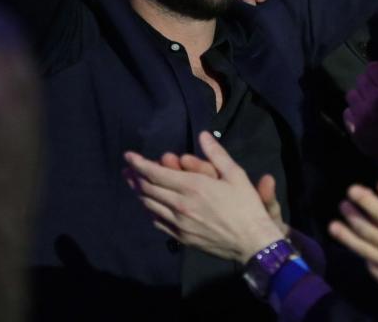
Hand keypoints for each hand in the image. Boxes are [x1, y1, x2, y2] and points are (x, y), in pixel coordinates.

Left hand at [124, 131, 284, 261]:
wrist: (251, 242)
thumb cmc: (246, 206)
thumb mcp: (235, 175)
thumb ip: (216, 154)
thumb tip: (203, 135)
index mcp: (192, 186)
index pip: (155, 173)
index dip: (139, 163)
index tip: (128, 156)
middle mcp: (180, 205)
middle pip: (148, 189)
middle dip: (134, 176)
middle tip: (126, 169)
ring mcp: (178, 223)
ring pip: (150, 205)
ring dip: (139, 192)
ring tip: (133, 183)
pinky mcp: (181, 237)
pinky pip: (158, 222)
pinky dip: (150, 210)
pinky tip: (149, 205)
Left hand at [330, 182, 377, 316]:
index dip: (370, 201)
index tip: (354, 189)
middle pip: (371, 231)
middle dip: (354, 215)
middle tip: (342, 203)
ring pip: (367, 250)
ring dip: (349, 237)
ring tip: (334, 226)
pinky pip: (374, 270)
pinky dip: (364, 260)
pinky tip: (356, 255)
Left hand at [343, 59, 377, 160]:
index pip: (373, 67)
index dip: (377, 71)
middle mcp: (374, 100)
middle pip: (361, 78)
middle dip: (369, 84)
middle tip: (377, 95)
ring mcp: (362, 114)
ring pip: (351, 93)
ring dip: (360, 98)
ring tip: (370, 107)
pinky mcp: (353, 126)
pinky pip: (347, 110)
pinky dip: (354, 113)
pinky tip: (365, 118)